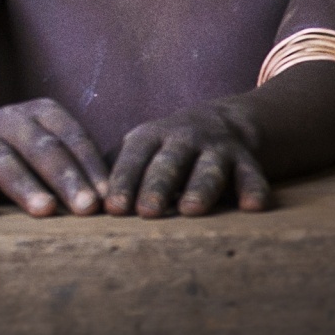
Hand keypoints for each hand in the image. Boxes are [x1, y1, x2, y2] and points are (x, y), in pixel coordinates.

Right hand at [0, 99, 109, 217]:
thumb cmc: (18, 147)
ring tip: (44, 209)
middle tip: (88, 207)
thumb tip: (118, 204)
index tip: (110, 197)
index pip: (71, 136)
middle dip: (66, 177)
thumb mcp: (44, 140)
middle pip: (41, 148)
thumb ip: (75, 165)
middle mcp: (9, 122)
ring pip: (3, 162)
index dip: (91, 165)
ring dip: (25, 185)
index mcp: (40, 113)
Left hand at [106, 105, 271, 216]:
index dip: (123, 182)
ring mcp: (216, 148)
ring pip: (208, 168)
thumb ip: (115, 174)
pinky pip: (252, 175)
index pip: (133, 158)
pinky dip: (254, 188)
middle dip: (157, 186)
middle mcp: (183, 138)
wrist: (221, 123)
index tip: (113, 209)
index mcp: (150, 137)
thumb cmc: (165, 150)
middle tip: (147, 212)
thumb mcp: (139, 151)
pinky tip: (253, 206)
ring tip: (191, 209)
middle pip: (168, 162)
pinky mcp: (246, 160)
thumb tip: (79, 203)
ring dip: (199, 188)